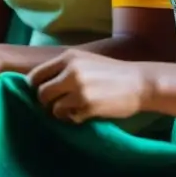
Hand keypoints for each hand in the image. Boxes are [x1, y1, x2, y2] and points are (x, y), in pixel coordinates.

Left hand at [28, 49, 151, 122]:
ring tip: (72, 111)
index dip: (35, 88)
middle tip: (57, 106)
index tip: (44, 95)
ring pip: (53, 108)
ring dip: (60, 113)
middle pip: (41, 93)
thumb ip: (63, 69)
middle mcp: (71, 71)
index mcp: (68, 57)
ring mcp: (80, 88)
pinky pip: (69, 118)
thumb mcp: (85, 61)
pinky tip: (84, 115)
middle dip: (46, 103)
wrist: (140, 82)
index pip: (35, 75)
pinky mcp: (89, 105)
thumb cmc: (111, 73)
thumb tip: (38, 85)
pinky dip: (74, 119)